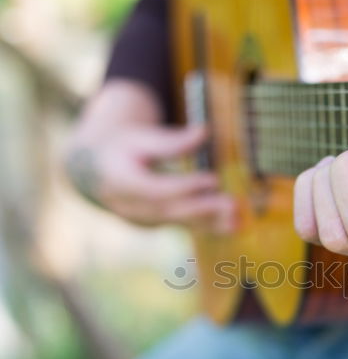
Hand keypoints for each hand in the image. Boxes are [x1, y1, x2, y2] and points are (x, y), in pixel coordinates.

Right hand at [65, 80, 234, 233]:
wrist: (98, 173)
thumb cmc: (122, 148)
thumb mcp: (139, 137)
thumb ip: (172, 141)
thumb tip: (205, 132)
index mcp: (122, 182)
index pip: (157, 189)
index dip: (186, 186)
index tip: (213, 179)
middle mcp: (132, 207)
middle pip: (171, 210)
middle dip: (204, 209)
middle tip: (232, 204)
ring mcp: (144, 219)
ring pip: (180, 223)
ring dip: (212, 223)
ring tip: (239, 221)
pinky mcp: (157, 224)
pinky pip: (184, 226)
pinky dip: (209, 226)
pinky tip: (234, 226)